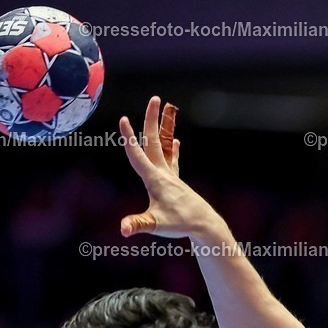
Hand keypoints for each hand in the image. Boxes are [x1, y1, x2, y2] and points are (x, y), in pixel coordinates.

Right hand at [118, 96, 225, 240]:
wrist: (205, 226)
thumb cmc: (180, 224)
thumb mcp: (156, 225)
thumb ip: (138, 225)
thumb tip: (122, 229)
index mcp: (155, 179)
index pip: (138, 155)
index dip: (129, 138)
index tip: (123, 118)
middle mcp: (164, 173)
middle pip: (155, 141)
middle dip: (152, 119)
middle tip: (155, 97)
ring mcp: (172, 176)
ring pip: (165, 146)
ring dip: (164, 127)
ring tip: (166, 107)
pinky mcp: (178, 183)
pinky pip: (174, 161)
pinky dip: (174, 149)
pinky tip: (177, 141)